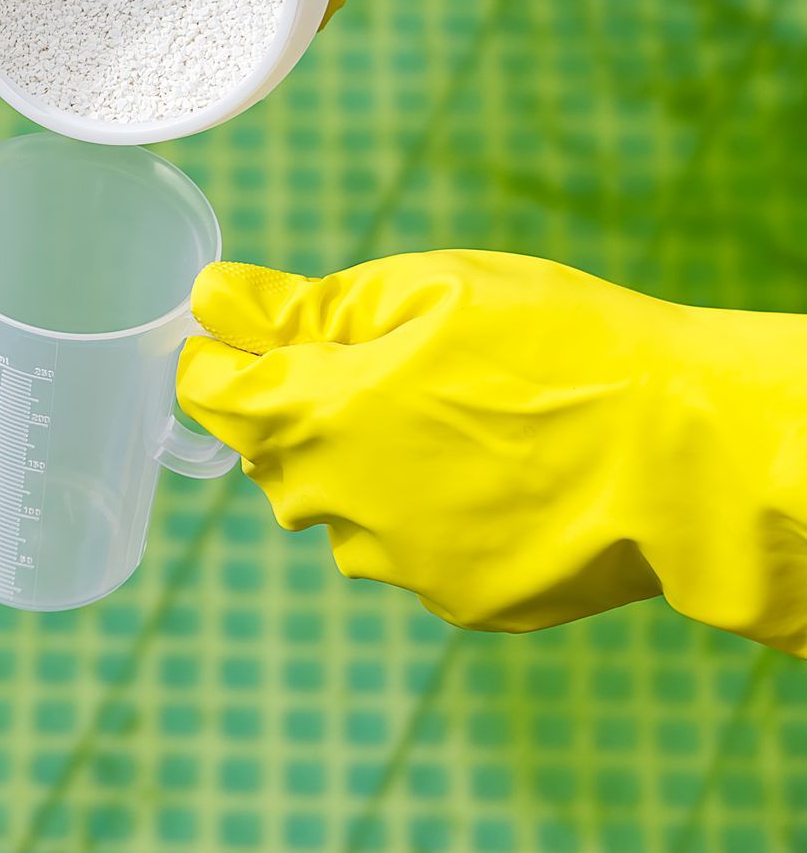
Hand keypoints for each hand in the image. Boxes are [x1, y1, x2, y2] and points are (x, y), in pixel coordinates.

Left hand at [176, 251, 806, 655]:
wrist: (684, 452)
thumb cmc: (555, 346)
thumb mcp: (421, 291)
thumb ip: (301, 307)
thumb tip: (212, 300)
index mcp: (312, 413)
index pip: (205, 392)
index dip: (218, 354)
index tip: (249, 333)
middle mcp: (330, 501)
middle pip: (266, 449)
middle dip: (300, 406)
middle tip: (388, 365)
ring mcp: (391, 560)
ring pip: (336, 504)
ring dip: (363, 465)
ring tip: (457, 422)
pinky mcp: (450, 599)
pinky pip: (407, 548)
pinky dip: (428, 512)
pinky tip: (495, 477)